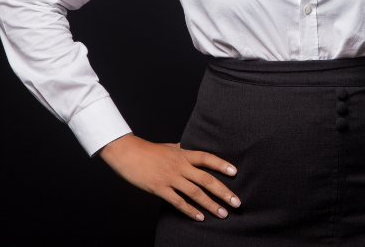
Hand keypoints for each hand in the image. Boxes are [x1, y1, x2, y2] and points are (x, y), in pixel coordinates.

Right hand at [99, 133, 240, 220]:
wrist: (127, 153)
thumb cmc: (149, 150)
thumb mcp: (170, 146)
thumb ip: (184, 149)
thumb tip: (196, 149)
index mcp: (183, 153)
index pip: (207, 158)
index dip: (222, 164)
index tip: (235, 172)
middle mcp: (179, 165)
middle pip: (206, 179)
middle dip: (223, 191)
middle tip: (237, 202)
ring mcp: (170, 178)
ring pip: (195, 193)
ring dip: (211, 205)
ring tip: (223, 214)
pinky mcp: (159, 188)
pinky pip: (178, 202)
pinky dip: (190, 211)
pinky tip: (200, 217)